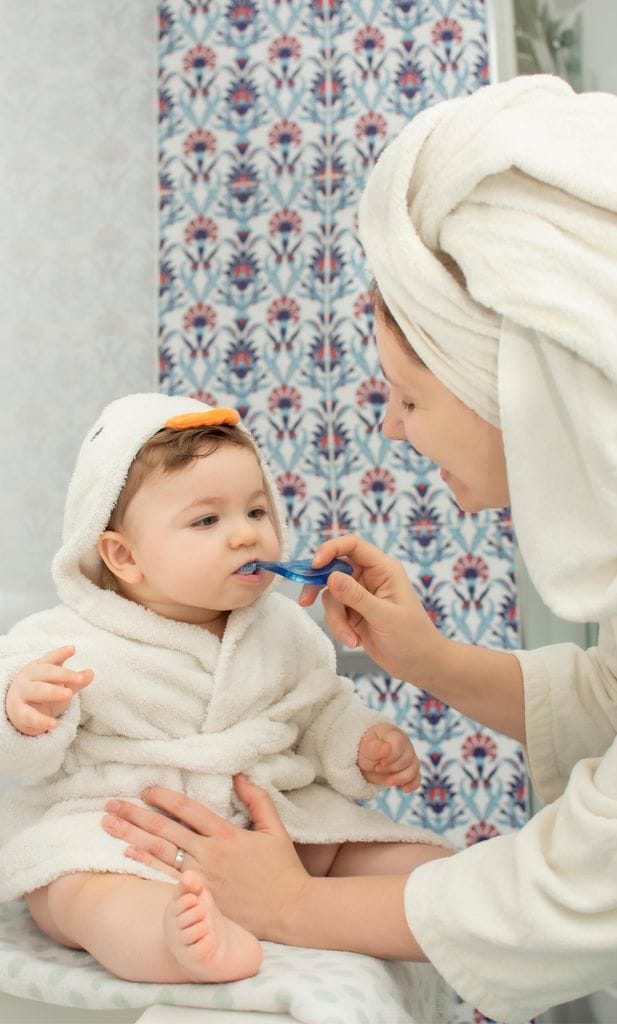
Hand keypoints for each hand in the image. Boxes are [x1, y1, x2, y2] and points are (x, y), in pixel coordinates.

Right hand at [5, 645, 92, 735]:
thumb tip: (91, 672)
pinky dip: (42, 720)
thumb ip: (75, 681)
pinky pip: (30, 716)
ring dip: (53, 691)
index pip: (50, 658)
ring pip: (38, 690)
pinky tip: (54, 724)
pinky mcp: (19, 712)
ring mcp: (22, 694)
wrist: (17, 712)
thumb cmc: (43, 694)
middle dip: (64, 674)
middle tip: (80, 678)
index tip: (72, 649)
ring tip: (69, 694)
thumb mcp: (60, 686)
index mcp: (39, 668)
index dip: (60, 653)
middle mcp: (29, 678)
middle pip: (46, 672)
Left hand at [101, 775, 309, 940]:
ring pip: (160, 851)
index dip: (164, 797)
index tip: (145, 789)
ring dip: (131, 836)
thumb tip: (239, 775)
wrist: (290, 911)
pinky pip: (166, 878)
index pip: (188, 809)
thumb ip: (257, 800)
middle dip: (136, 814)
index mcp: (227, 834)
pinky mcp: (197, 897)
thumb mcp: (274, 829)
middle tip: (111, 804)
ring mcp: (200, 877)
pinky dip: (145, 864)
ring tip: (108, 824)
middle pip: (165, 828)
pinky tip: (126, 854)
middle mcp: (209, 854)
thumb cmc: (283, 870)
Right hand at [299, 533, 445, 686]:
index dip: (331, 549)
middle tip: (306, 601)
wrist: (419, 665)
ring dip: (336, 618)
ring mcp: (361, 596)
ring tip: (351, 639)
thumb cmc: (412, 637)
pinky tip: (354, 641)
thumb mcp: (384, 616)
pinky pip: (335, 613)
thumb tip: (331, 577)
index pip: (352, 545)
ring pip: (331, 596)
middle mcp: (370, 578)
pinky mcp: (354, 613)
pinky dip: (339, 628)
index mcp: (383, 569)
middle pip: (334, 569)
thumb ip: (356, 596)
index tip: (315, 566)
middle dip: (321, 588)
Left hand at [358, 723, 420, 791]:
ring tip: (388, 781)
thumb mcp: (366, 748)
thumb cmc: (366, 750)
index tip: (380, 763)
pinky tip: (404, 789)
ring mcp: (409, 757)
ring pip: (414, 769)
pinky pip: (417, 777)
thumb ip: (375, 748)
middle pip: (407, 758)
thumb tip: (386, 748)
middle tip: (377, 768)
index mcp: (393, 734)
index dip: (391, 756)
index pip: (399, 743)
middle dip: (392, 768)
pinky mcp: (410, 770)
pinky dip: (412, 784)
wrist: (367, 759)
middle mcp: (405, 744)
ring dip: (401, 778)